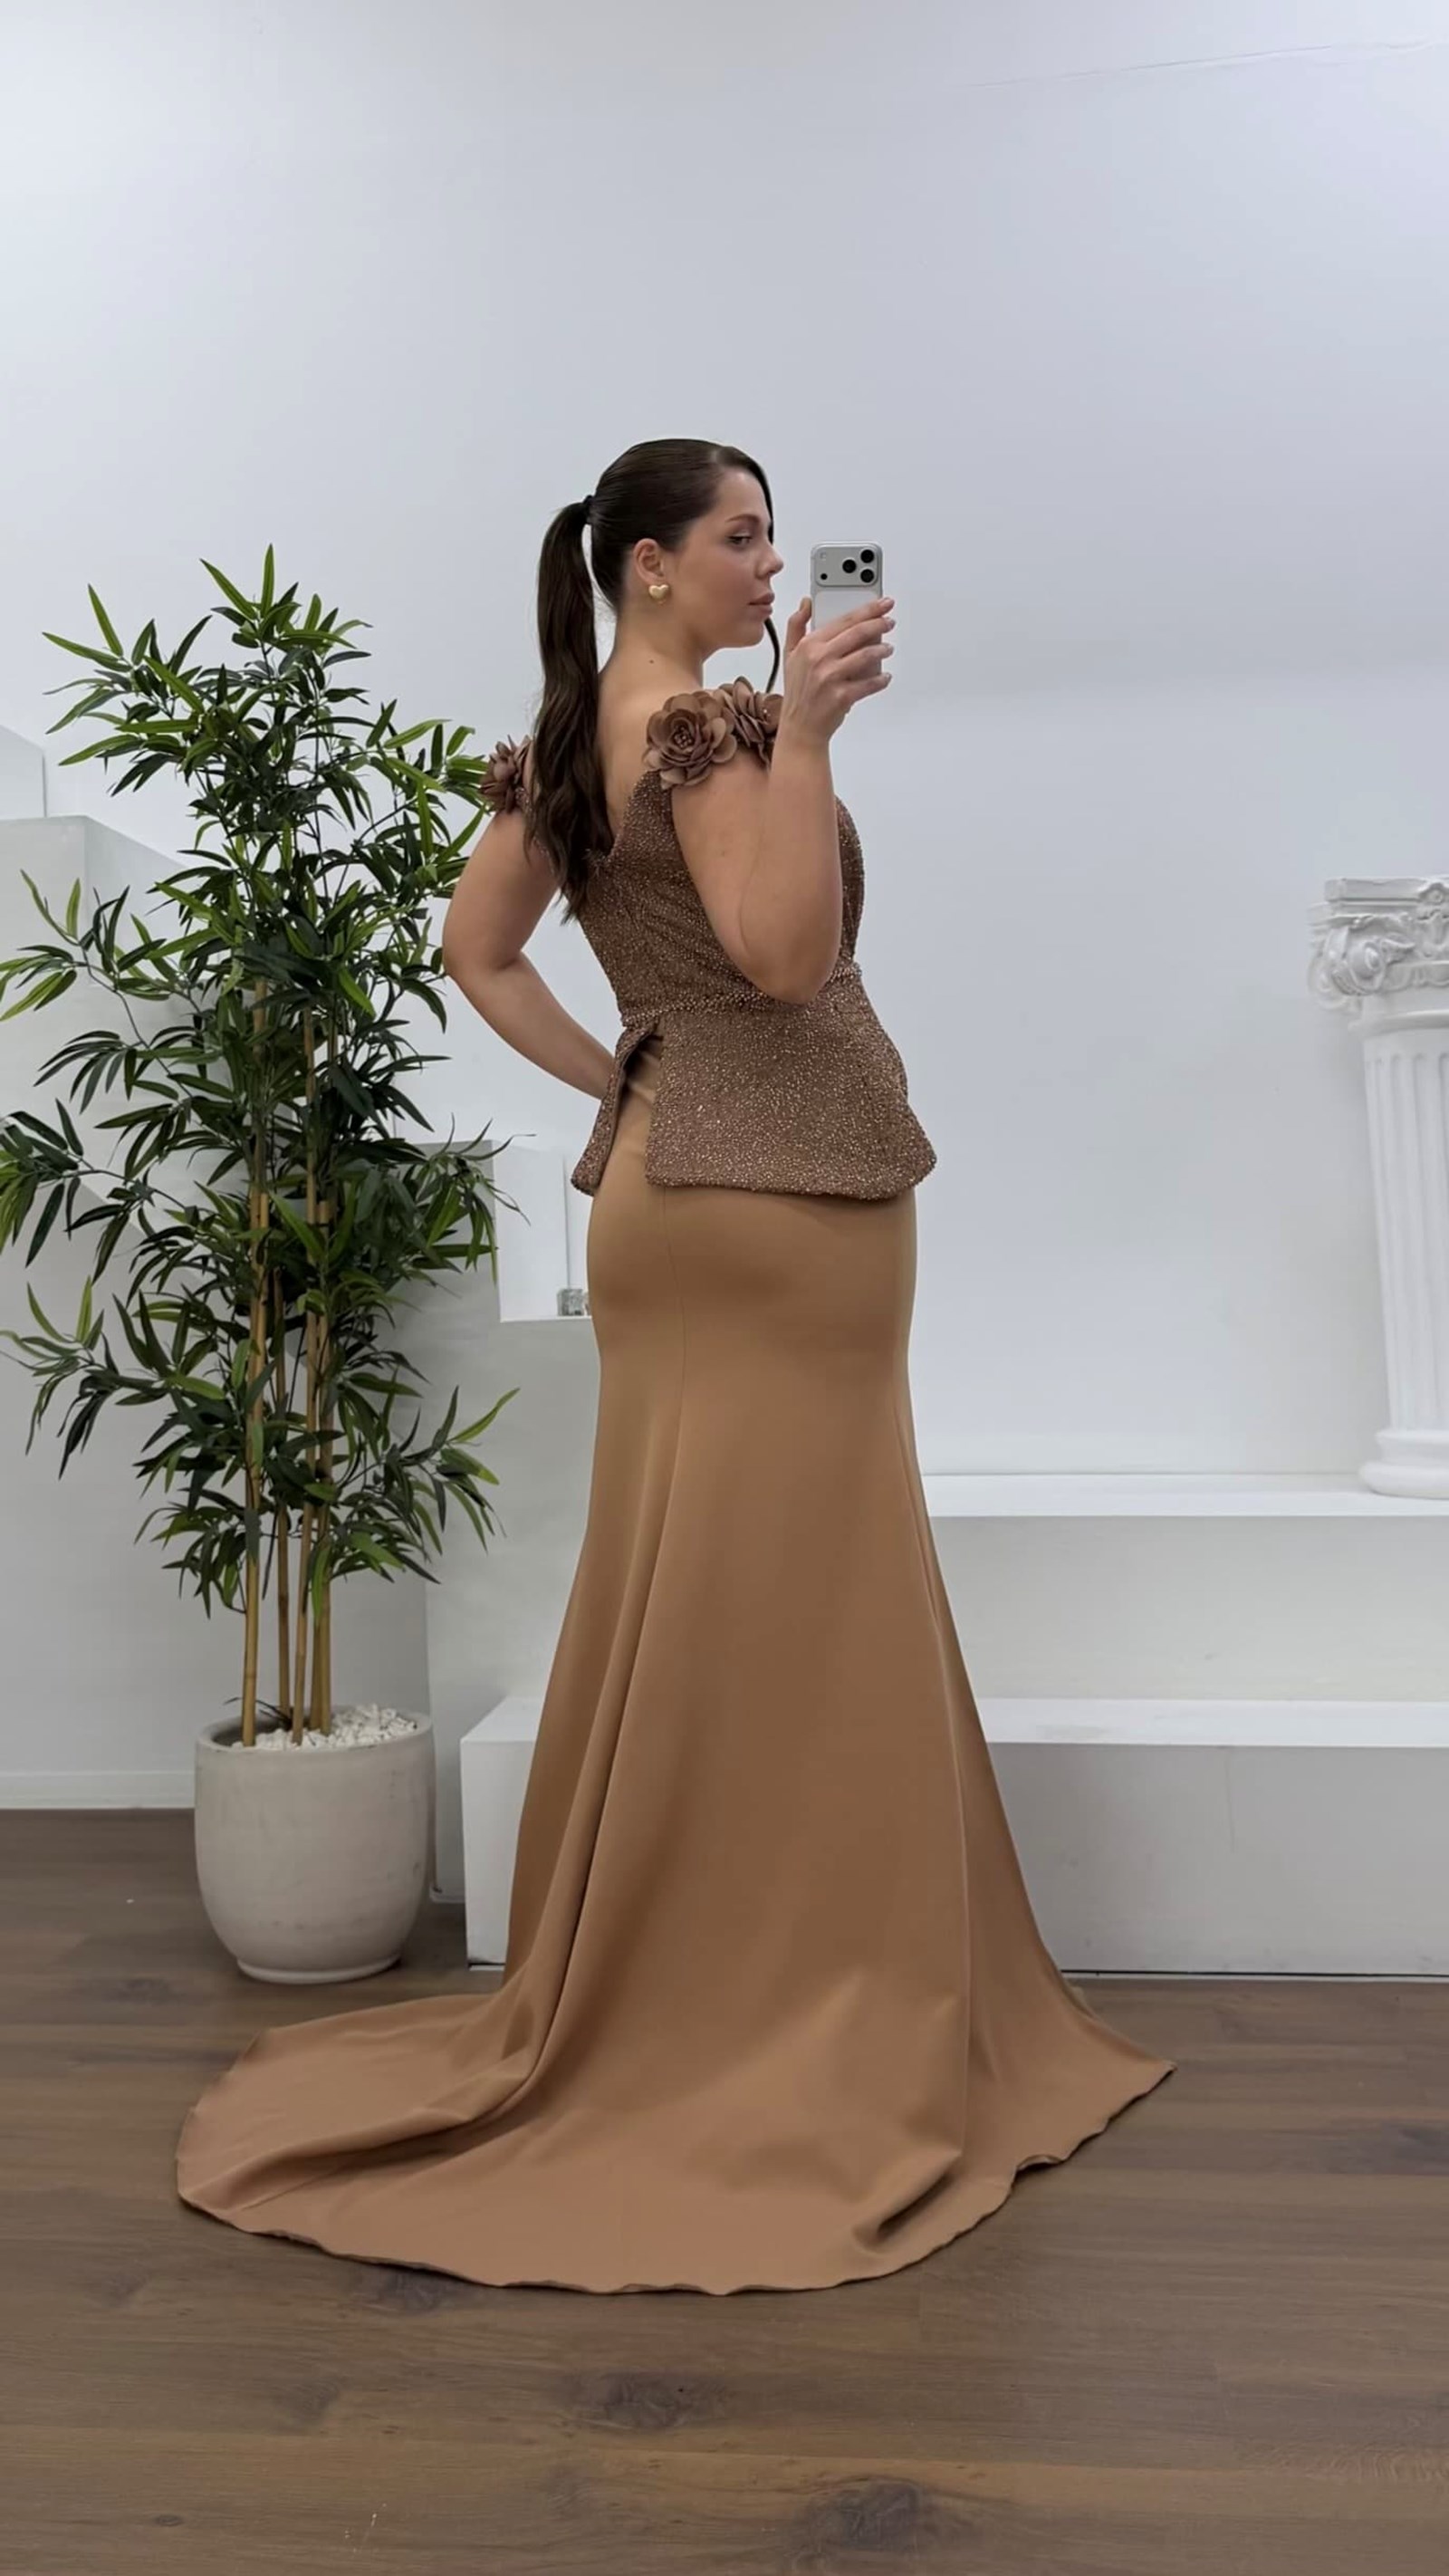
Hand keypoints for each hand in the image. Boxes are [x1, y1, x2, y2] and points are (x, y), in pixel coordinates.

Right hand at [779, 593, 894, 746]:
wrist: (800, 728)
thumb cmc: (798, 692)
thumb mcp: (789, 655)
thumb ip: (796, 625)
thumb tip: (806, 603)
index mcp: (809, 645)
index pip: (844, 620)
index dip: (867, 609)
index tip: (881, 604)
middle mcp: (819, 658)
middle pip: (857, 633)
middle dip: (879, 624)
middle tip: (889, 622)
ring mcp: (831, 678)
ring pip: (865, 656)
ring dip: (881, 650)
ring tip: (888, 648)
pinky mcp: (842, 697)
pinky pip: (868, 684)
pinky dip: (880, 680)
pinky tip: (885, 677)